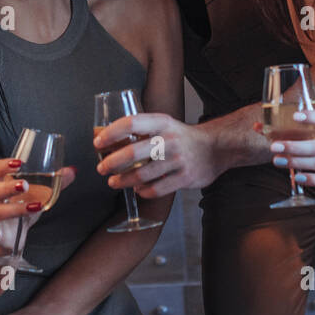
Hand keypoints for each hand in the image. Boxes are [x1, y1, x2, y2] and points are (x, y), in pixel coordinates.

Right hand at [0, 158, 77, 252]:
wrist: (4, 241)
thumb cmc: (17, 211)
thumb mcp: (35, 196)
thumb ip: (53, 183)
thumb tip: (72, 171)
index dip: (3, 165)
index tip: (19, 162)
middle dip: (8, 186)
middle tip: (25, 185)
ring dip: (13, 209)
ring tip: (34, 207)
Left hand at [93, 112, 219, 196]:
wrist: (216, 148)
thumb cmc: (183, 137)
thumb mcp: (165, 125)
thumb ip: (142, 130)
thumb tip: (108, 139)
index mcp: (162, 122)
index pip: (131, 123)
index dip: (111, 133)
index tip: (98, 143)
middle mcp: (169, 139)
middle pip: (133, 153)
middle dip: (111, 163)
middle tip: (101, 169)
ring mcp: (178, 160)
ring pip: (142, 175)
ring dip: (123, 181)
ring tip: (114, 182)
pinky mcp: (185, 178)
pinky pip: (157, 189)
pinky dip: (143, 191)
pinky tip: (138, 189)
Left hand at [259, 108, 314, 187]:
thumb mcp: (311, 132)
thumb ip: (286, 129)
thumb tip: (257, 127)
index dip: (312, 116)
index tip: (295, 116)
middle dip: (294, 147)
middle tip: (274, 146)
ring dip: (295, 162)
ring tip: (277, 160)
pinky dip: (310, 179)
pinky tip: (296, 176)